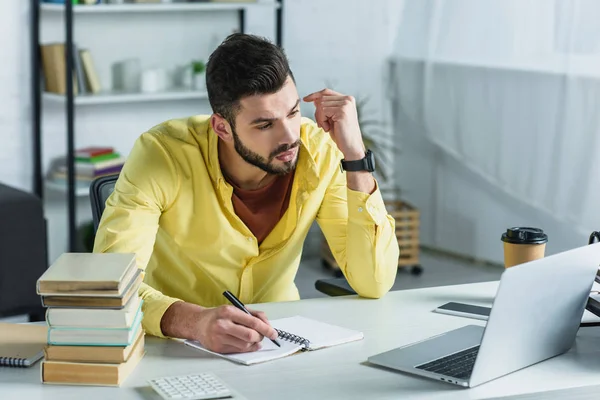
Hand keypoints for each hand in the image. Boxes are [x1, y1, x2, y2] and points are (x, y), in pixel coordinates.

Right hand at [160, 302, 277, 353]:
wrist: (198, 323)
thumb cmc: (219, 315)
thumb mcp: (235, 309)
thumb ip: (253, 314)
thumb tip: (267, 325)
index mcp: (228, 312)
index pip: (253, 322)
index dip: (266, 328)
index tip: (273, 333)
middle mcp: (222, 324)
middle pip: (250, 335)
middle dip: (260, 337)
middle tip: (263, 336)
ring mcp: (219, 338)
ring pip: (245, 345)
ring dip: (254, 343)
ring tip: (252, 338)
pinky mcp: (218, 348)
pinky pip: (238, 350)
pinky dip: (246, 348)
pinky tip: (246, 343)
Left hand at [303, 88, 364, 159]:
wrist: (350, 146)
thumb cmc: (341, 134)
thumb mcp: (332, 118)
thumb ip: (326, 107)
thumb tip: (315, 99)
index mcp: (347, 99)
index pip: (327, 92)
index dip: (315, 95)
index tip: (305, 99)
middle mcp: (348, 99)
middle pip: (322, 99)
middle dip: (318, 113)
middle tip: (322, 125)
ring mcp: (345, 104)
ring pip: (320, 105)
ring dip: (320, 118)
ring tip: (327, 127)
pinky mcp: (342, 111)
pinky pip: (322, 111)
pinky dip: (321, 121)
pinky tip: (328, 128)